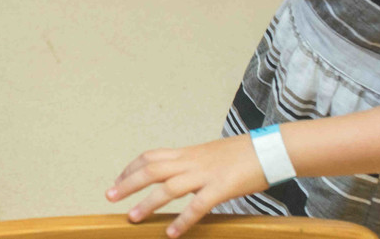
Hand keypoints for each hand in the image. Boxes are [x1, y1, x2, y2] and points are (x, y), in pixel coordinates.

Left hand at [106, 135, 266, 236]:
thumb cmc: (242, 155)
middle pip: (151, 169)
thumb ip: (192, 166)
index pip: (151, 157)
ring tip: (133, 218)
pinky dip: (182, 220)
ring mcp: (205, 174)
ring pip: (168, 187)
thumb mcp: (210, 156)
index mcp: (188, 153)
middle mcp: (191, 161)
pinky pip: (197, 205)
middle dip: (128, 182)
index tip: (117, 181)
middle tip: (109, 196)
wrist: (269, 149)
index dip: (131, 168)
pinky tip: (172, 233)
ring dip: (148, 203)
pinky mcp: (221, 188)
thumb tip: (179, 178)